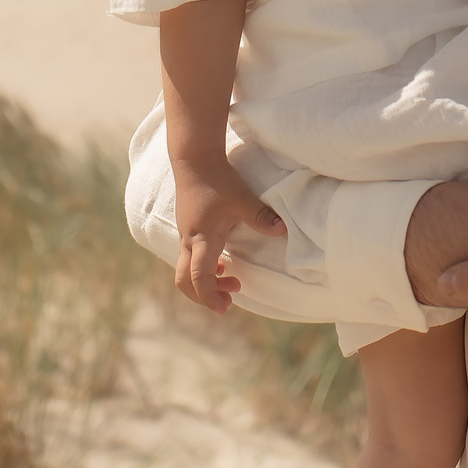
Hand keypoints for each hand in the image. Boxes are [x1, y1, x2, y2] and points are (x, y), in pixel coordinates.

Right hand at [173, 156, 283, 312]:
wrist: (194, 159)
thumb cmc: (217, 179)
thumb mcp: (242, 198)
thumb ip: (261, 216)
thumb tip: (282, 231)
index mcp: (202, 237)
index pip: (198, 277)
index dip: (209, 296)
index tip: (224, 308)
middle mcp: (189, 240)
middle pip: (184, 281)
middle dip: (204, 296)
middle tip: (228, 302)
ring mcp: (185, 234)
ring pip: (187, 270)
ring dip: (207, 282)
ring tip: (233, 282)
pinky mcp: (188, 228)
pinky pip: (190, 258)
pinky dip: (204, 268)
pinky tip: (222, 263)